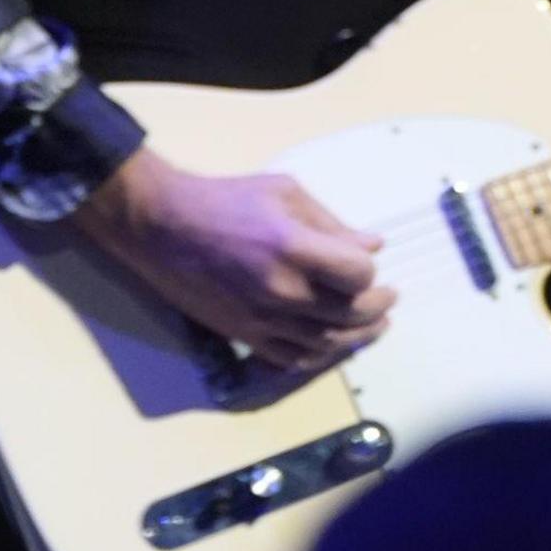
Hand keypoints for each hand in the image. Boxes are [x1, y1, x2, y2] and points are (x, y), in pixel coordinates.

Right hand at [70, 150, 394, 372]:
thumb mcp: (283, 192)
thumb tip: (372, 246)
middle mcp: (281, 289)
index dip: (370, 272)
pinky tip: (332, 342)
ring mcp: (262, 319)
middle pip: (350, 314)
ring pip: (327, 343)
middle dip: (377, 307)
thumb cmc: (225, 200)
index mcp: (293, 246)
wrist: (162, 227)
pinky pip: (294, 359)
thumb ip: (331, 223)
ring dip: (358, 336)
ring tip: (375, 325)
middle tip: (389, 298)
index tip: (366, 264)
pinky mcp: (245, 336)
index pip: (357, 275)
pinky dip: (321, 354)